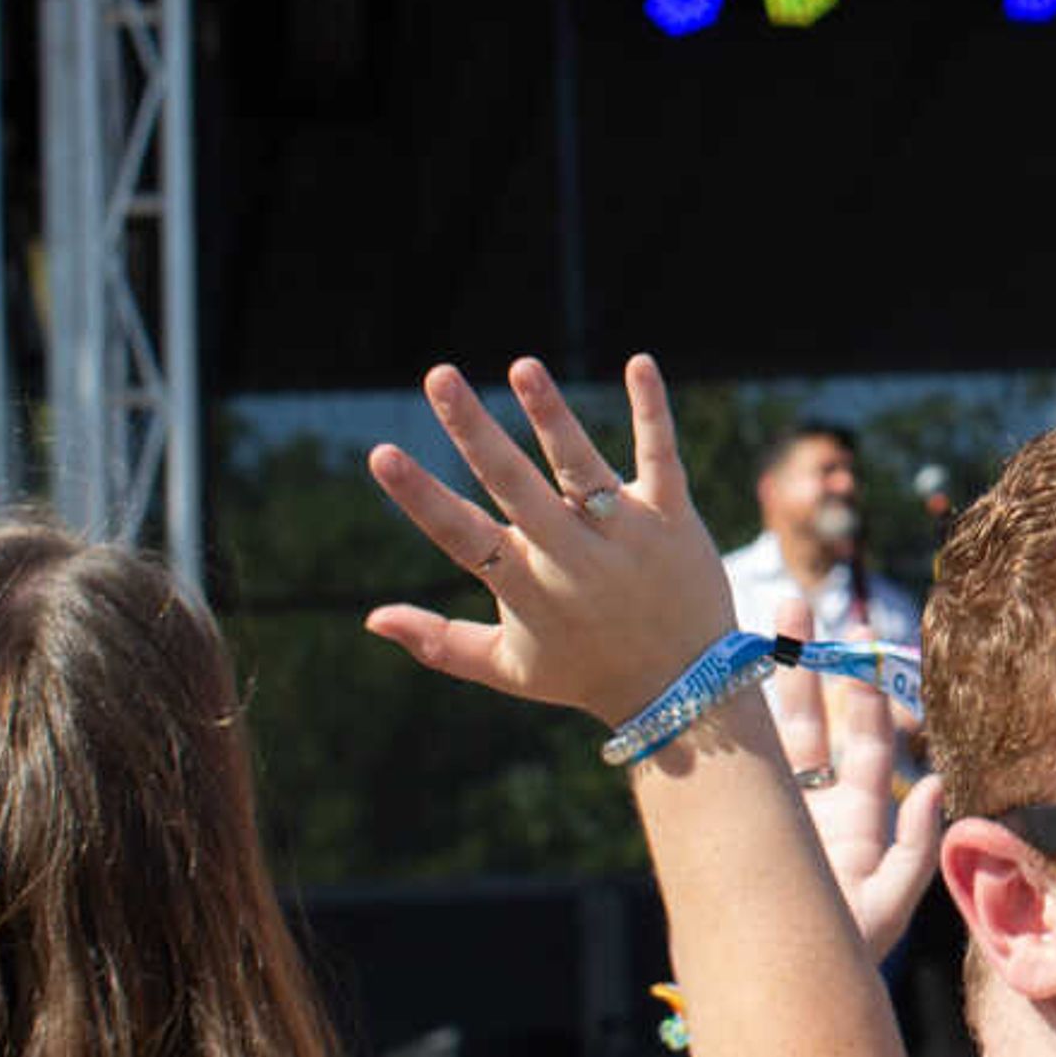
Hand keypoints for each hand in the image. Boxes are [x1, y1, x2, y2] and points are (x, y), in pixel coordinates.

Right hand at [362, 354, 736, 726]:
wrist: (685, 693)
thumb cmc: (586, 674)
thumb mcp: (507, 670)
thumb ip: (438, 641)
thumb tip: (371, 618)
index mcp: (525, 588)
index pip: (462, 535)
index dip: (420, 497)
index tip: (380, 453)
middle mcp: (571, 556)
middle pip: (515, 486)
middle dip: (474, 430)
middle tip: (438, 375)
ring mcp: (625, 534)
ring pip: (583, 467)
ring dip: (552, 415)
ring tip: (523, 366)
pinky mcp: (674, 517)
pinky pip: (663, 457)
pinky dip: (651, 411)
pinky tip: (638, 363)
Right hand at [762, 595, 943, 962]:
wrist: (774, 997)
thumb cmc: (840, 962)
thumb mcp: (886, 910)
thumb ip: (913, 850)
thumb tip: (932, 785)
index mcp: (854, 820)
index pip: (863, 744)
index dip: (866, 694)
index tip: (862, 641)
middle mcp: (810, 806)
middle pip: (810, 722)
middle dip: (808, 664)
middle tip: (798, 604)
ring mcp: (769, 809)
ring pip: (768, 732)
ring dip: (766, 678)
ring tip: (760, 621)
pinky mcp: (732, 822)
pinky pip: (731, 766)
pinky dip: (727, 724)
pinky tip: (713, 679)